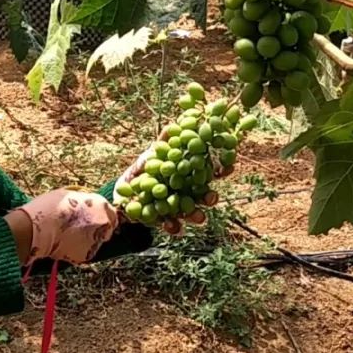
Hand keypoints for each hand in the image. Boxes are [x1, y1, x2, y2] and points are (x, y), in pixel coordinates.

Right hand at [14, 189, 118, 264]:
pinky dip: (79, 250)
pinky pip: (86, 252)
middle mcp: (104, 223)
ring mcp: (97, 240)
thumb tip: (85, 203)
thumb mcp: (68, 195)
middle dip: (98, 228)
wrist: (36, 228)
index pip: (111, 212)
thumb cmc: (48, 207)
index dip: (102, 215)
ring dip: (88, 239)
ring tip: (69, 236)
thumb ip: (83, 200)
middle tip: (81, 228)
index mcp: (100, 204)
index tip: (92, 217)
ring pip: (97, 241)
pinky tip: (65, 244)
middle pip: (108, 228)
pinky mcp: (87, 255)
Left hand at [115, 131, 234, 235]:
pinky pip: (173, 226)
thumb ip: (164, 143)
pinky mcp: (167, 221)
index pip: (208, 173)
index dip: (221, 171)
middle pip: (204, 196)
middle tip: (213, 198)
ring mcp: (178, 209)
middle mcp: (187, 193)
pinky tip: (175, 227)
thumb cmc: (142, 170)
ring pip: (192, 213)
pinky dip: (174, 227)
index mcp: (188, 175)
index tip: (229, 167)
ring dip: (197, 215)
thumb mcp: (151, 155)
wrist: (123, 193)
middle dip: (210, 198)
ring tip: (199, 217)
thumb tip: (172, 124)